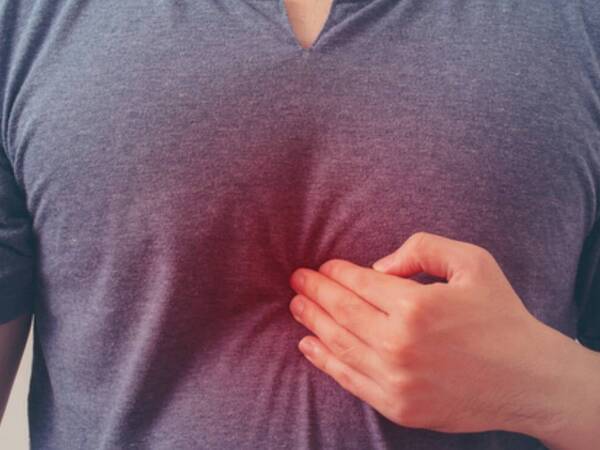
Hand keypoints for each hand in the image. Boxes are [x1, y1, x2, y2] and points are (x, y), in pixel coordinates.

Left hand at [288, 231, 558, 433]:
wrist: (527, 379)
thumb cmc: (499, 315)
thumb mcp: (472, 262)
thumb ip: (423, 248)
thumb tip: (378, 266)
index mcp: (416, 305)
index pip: (358, 283)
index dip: (334, 272)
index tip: (322, 266)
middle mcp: (399, 344)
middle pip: (340, 311)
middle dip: (313, 291)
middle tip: (297, 280)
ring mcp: (396, 379)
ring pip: (338, 344)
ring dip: (311, 322)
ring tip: (297, 305)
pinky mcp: (398, 406)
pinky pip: (349, 380)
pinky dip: (324, 361)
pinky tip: (308, 346)